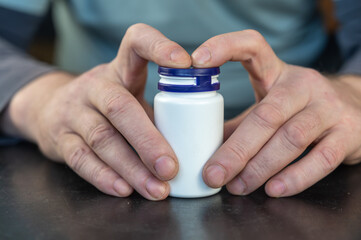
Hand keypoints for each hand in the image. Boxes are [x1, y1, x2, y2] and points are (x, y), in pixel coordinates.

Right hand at [4, 23, 190, 199]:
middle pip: (119, 107)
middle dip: (147, 140)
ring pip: (102, 139)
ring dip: (132, 168)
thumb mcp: (130, 94)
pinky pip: (81, 159)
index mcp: (120, 69)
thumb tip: (199, 142)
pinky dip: (104, 177)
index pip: (136, 42)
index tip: (186, 63)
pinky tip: (125, 190)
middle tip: (171, 167)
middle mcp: (95, 86)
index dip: (159, 47)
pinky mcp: (60, 139)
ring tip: (157, 189)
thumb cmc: (108, 105)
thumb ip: (158, 111)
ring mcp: (74, 112)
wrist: (51, 109)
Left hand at [192, 30, 360, 196]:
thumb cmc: (300, 109)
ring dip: (259, 168)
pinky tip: (273, 189)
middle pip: (266, 115)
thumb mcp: (269, 105)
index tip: (198, 60)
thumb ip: (239, 125)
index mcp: (277, 72)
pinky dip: (295, 178)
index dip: (225, 46)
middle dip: (236, 149)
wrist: (357, 108)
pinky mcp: (348, 134)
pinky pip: (321, 159)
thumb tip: (203, 147)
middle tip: (213, 174)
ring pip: (291, 138)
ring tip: (237, 187)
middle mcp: (304, 85)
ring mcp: (329, 108)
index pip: (252, 46)